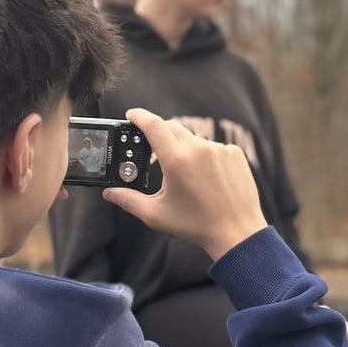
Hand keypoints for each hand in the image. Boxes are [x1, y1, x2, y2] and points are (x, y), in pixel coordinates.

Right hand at [101, 109, 265, 261]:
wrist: (237, 232)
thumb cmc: (197, 225)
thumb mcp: (156, 214)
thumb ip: (129, 200)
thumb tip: (110, 192)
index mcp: (176, 160)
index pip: (153, 125)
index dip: (139, 117)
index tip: (132, 114)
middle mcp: (199, 149)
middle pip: (172, 128)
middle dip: (159, 134)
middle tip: (152, 149)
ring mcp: (220, 149)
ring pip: (194, 140)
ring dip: (184, 149)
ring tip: (185, 175)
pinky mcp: (235, 153)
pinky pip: (213, 147)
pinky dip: (205, 157)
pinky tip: (206, 178)